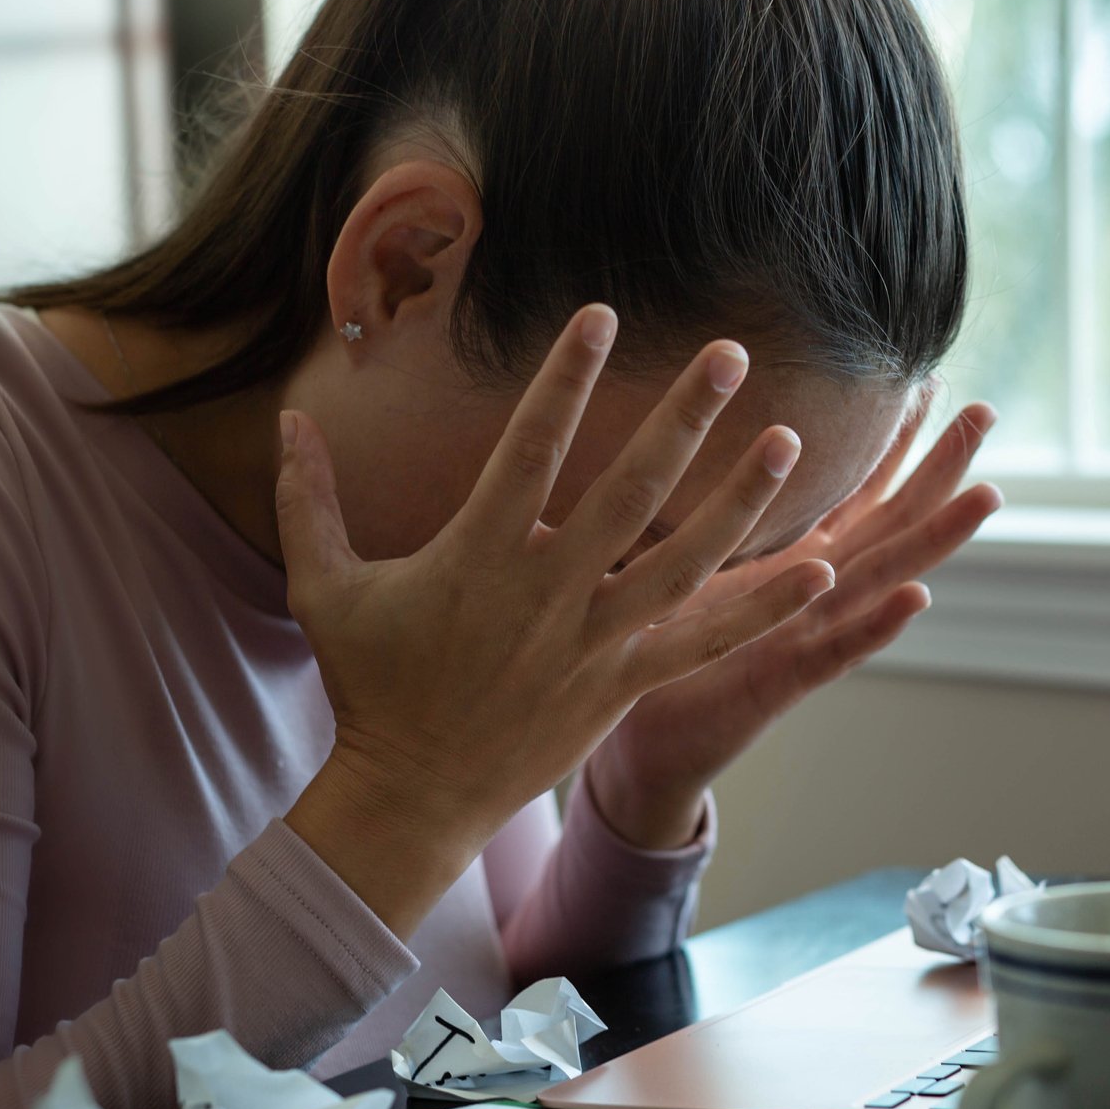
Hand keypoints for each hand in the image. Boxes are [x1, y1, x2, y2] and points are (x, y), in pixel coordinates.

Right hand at [278, 305, 834, 935]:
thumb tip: (286, 420)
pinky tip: (823, 573)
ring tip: (788, 440)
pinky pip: (705, 643)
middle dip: (682, 419)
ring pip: (683, 561)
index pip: (532, 444)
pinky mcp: (622, 685)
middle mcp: (547, 588)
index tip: (603, 314)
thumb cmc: (369, 685)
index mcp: (479, 553)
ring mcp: (593, 640)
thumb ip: (306, 499)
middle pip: (630, 492)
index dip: (567, 375)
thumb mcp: (323, 587)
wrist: (410, 794)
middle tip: (731, 355)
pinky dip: (763, 609)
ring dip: (740, 500)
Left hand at [585, 395, 1000, 848]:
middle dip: (938, 468)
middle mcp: (811, 593)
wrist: (633, 745)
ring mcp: (804, 637)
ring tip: (986, 494)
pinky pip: (836, 651)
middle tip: (983, 410)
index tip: (926, 379)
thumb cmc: (646, 645)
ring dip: (937, 538)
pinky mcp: (781, 683)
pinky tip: (915, 597)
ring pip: (883, 579)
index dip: (892, 438)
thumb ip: (688, 503)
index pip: (855, 488)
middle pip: (891, 520)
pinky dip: (876, 625)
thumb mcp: (671, 557)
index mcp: (787, 559)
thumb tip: (662, 423)